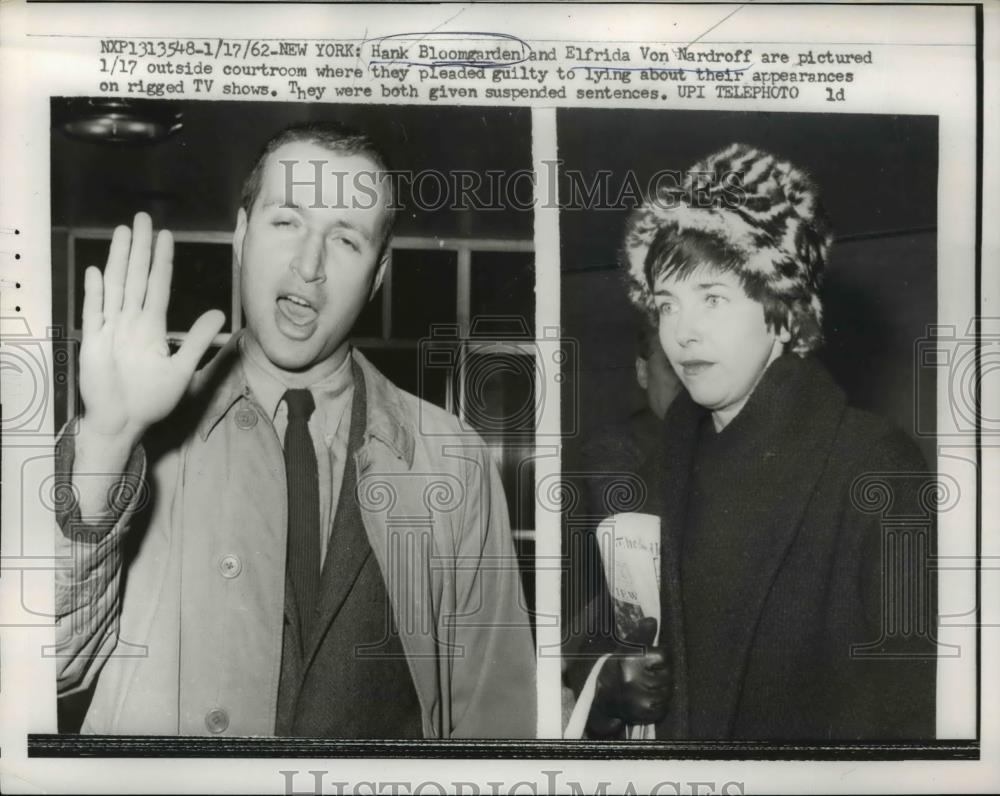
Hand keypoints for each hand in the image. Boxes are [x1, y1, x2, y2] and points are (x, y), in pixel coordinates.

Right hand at [78, 212, 225, 447]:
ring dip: (119, 259)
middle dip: (139, 248)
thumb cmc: (151, 399)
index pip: (158, 286)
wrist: (123, 422)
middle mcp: (131, 322)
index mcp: (152, 327)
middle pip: (136, 277)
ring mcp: (111, 329)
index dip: (162, 261)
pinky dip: (96, 292)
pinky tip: (97, 270)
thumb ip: (197, 341)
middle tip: (142, 218)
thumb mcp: (181, 369)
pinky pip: (95, 312)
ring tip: (123, 232)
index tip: (166, 236)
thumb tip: (219, 314)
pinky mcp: (94, 342)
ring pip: (116, 286)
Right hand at [592, 617, 671, 727]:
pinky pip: (665, 706)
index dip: (660, 655)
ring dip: (662, 688)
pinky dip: (660, 703)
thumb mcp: (625, 648)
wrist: (603, 698)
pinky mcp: (645, 714)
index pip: (663, 655)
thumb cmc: (617, 668)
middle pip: (668, 673)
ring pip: (668, 690)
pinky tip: (647, 698)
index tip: (652, 658)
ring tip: (647, 685)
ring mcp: (640, 699)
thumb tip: (652, 621)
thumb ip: (641, 635)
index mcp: (629, 659)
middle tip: (649, 673)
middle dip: (662, 672)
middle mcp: (634, 679)